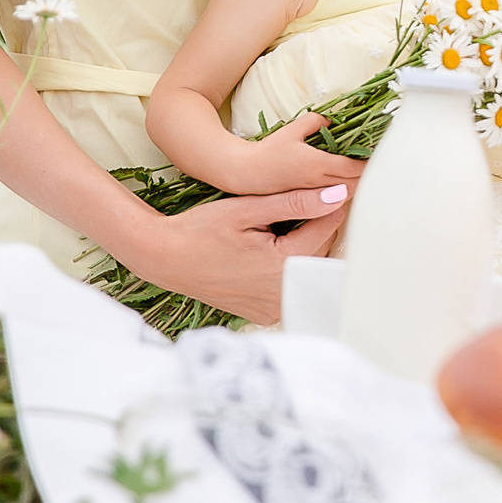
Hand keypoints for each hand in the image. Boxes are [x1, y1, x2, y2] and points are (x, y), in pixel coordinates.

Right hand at [135, 185, 350, 325]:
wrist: (164, 258)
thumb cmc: (200, 230)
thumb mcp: (247, 209)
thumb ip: (294, 203)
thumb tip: (337, 195)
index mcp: (283, 264)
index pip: (327, 229)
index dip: (330, 205)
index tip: (328, 189)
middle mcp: (282, 292)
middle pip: (321, 252)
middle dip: (320, 227)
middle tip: (308, 203)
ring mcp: (273, 307)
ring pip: (308, 271)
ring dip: (308, 249)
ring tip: (290, 224)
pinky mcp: (264, 313)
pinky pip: (291, 288)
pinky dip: (291, 270)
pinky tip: (276, 252)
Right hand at [205, 110, 367, 196]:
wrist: (244, 174)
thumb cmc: (267, 150)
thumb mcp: (292, 130)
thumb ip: (314, 121)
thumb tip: (331, 121)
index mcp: (317, 165)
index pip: (353, 168)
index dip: (368, 164)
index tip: (377, 157)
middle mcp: (317, 183)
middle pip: (354, 185)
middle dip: (366, 177)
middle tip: (375, 166)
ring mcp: (312, 195)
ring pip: (344, 196)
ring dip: (355, 187)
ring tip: (362, 176)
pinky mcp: (306, 201)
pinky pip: (332, 201)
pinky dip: (342, 195)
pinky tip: (343, 187)